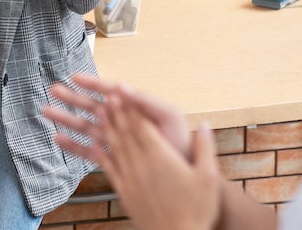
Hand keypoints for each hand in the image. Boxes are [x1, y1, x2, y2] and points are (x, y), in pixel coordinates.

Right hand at [44, 73, 190, 162]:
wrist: (186, 174)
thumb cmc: (181, 142)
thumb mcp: (169, 116)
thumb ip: (145, 101)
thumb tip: (122, 86)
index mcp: (133, 107)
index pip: (109, 92)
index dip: (92, 84)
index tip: (75, 77)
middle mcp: (121, 121)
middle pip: (92, 106)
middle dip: (72, 98)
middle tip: (53, 90)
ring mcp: (115, 138)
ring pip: (86, 126)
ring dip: (66, 118)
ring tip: (46, 111)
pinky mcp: (112, 157)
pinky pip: (89, 151)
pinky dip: (73, 146)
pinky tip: (58, 139)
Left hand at [97, 98, 220, 229]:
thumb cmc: (197, 210)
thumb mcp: (209, 177)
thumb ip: (205, 148)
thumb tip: (205, 124)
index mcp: (161, 156)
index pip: (142, 126)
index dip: (130, 108)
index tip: (121, 92)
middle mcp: (141, 163)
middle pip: (124, 131)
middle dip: (115, 111)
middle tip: (105, 95)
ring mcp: (129, 176)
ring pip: (113, 145)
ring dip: (104, 126)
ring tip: (96, 110)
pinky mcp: (123, 191)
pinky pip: (107, 167)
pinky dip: (98, 153)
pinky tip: (92, 144)